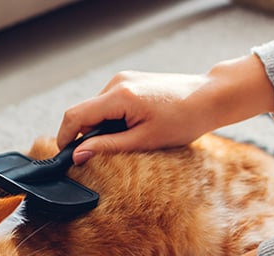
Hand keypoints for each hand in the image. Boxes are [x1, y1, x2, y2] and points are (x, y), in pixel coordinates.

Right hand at [58, 55, 273, 163]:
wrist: (209, 97)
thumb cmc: (183, 119)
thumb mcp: (144, 140)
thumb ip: (107, 147)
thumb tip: (78, 155)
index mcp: (119, 96)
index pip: (75, 116)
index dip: (65, 139)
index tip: (65, 158)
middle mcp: (116, 83)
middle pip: (84, 113)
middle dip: (86, 136)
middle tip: (101, 156)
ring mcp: (123, 79)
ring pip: (96, 109)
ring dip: (101, 129)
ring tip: (127, 141)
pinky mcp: (129, 82)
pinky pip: (109, 104)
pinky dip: (112, 120)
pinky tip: (133, 128)